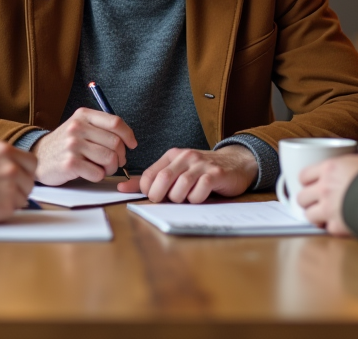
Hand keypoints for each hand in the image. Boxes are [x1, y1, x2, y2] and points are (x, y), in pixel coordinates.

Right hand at [0, 141, 35, 224]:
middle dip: (20, 187)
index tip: (20, 177)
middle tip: (4, 191)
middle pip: (30, 181)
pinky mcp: (6, 207)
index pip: (32, 162)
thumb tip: (13, 165)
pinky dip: (3, 211)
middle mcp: (11, 167)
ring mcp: (10, 187)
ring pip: (24, 197)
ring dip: (12, 200)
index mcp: (5, 150)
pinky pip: (14, 210)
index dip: (25, 171)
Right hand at [32, 107, 136, 184]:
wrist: (39, 156)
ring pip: (109, 159)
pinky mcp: (70, 164)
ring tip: (103, 168)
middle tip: (116, 162)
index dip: (128, 135)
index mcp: (83, 115)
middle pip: (115, 143)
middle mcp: (77, 128)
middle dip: (121, 156)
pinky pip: (98, 173)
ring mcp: (73, 145)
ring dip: (111, 168)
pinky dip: (98, 176)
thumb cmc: (65, 144)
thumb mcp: (79, 126)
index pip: (115, 122)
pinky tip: (90, 173)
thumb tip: (128, 138)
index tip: (132, 144)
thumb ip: (100, 127)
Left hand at [121, 145, 256, 202]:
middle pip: (162, 180)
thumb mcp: (176, 171)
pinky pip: (199, 191)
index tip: (154, 198)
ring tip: (186, 198)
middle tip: (167, 201)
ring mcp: (201, 164)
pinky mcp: (216, 174)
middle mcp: (186, 157)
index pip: (149, 175)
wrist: (235, 163)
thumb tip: (122, 187)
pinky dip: (196, 199)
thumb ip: (151, 179)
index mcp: (172, 156)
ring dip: (180, 199)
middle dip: (160, 197)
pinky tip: (200, 196)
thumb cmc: (202, 171)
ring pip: (180, 187)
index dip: (147, 191)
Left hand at [296, 143, 357, 235]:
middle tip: (317, 200)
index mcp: (330, 169)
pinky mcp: (338, 226)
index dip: (308, 181)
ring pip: (309, 215)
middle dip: (308, 199)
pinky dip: (332, 227)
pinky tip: (339, 222)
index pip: (304, 176)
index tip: (312, 183)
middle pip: (302, 197)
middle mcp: (325, 189)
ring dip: (316, 215)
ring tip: (325, 214)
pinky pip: (327, 228)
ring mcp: (329, 209)